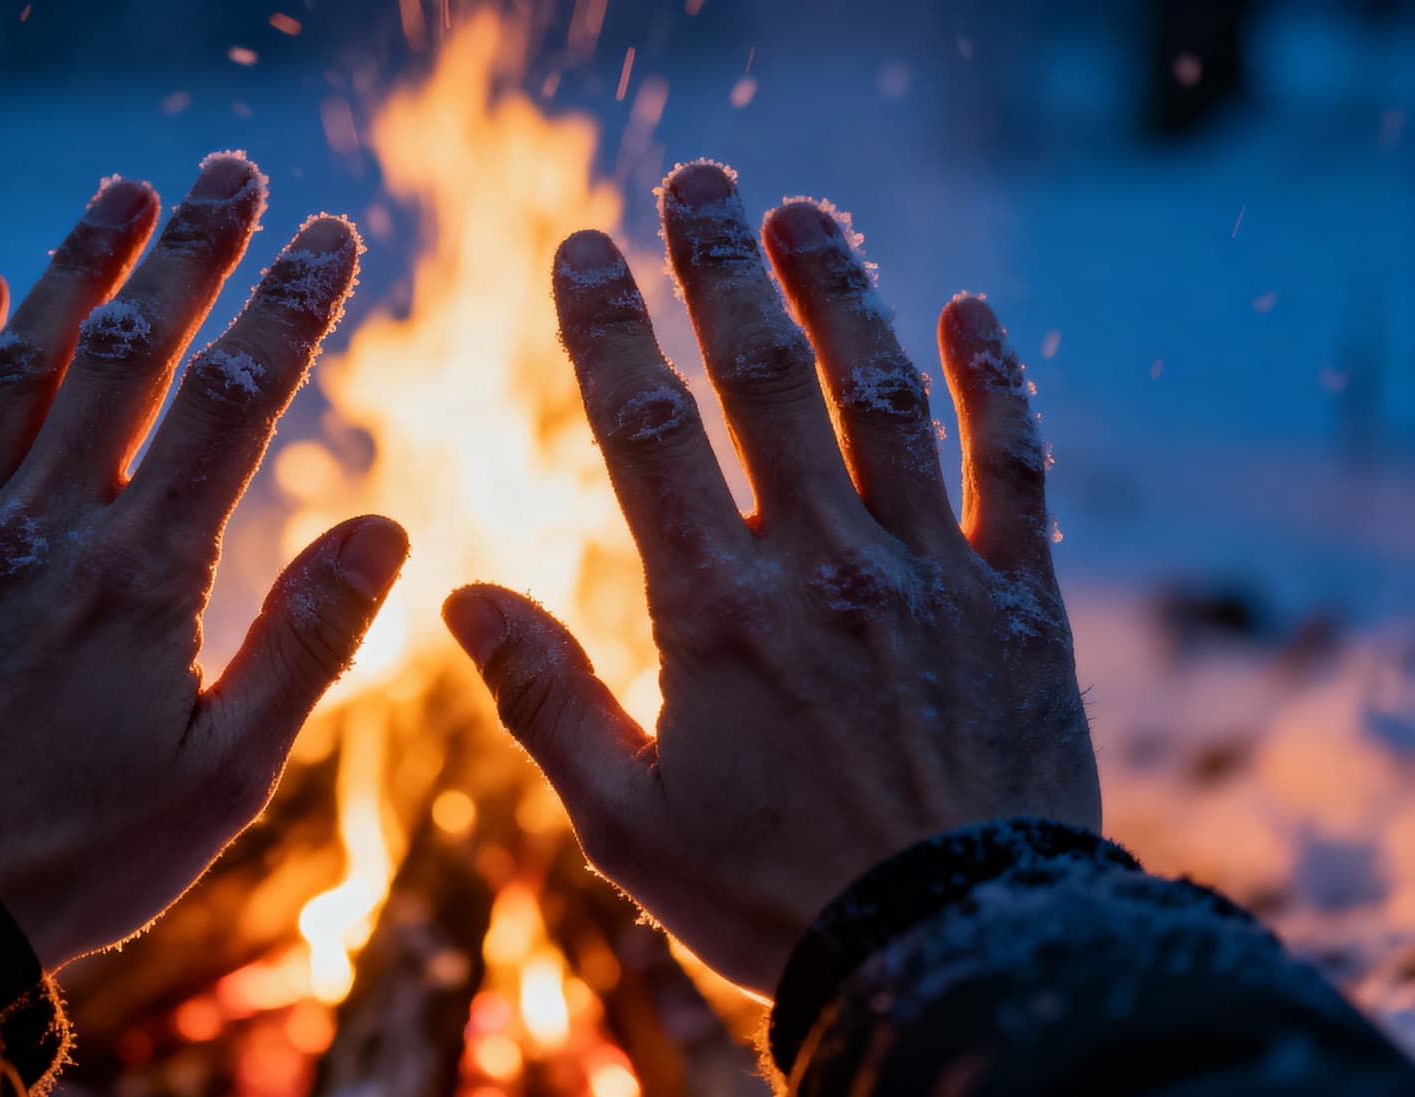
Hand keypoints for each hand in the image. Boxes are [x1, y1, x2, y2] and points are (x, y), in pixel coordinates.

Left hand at [0, 155, 406, 967]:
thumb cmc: (80, 855)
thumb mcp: (226, 776)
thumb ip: (307, 643)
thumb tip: (387, 525)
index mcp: (143, 578)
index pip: (234, 408)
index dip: (289, 311)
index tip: (331, 236)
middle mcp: (46, 531)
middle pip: (131, 357)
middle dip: (192, 254)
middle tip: (236, 170)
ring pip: (22, 367)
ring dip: (78, 267)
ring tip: (129, 189)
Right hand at [441, 162, 1098, 997]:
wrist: (954, 951)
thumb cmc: (773, 894)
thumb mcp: (623, 820)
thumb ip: (543, 695)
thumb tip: (464, 590)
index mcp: (716, 610)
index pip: (646, 430)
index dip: (609, 326)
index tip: (582, 245)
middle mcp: (825, 564)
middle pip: (765, 380)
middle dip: (724, 269)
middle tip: (699, 182)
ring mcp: (933, 572)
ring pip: (884, 396)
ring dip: (843, 292)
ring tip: (806, 211)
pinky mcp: (1022, 600)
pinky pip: (1015, 466)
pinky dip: (996, 382)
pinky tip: (969, 308)